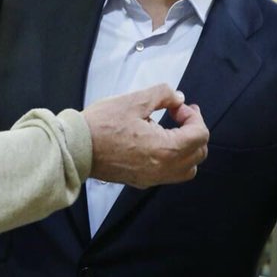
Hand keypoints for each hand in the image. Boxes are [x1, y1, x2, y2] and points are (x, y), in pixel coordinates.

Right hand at [82, 83, 208, 187]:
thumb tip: (178, 98)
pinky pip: (170, 174)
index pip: (200, 135)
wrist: (76, 148)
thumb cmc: (101, 126)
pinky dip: (173, 158)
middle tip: (179, 113)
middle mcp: (162, 169)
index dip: (194, 116)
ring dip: (187, 148)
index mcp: (164, 150)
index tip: (178, 106)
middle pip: (199, 153)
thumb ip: (163, 95)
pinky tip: (157, 141)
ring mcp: (152, 178)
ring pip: (187, 169)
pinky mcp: (142, 181)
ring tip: (172, 129)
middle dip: (194, 130)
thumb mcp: (134, 100)